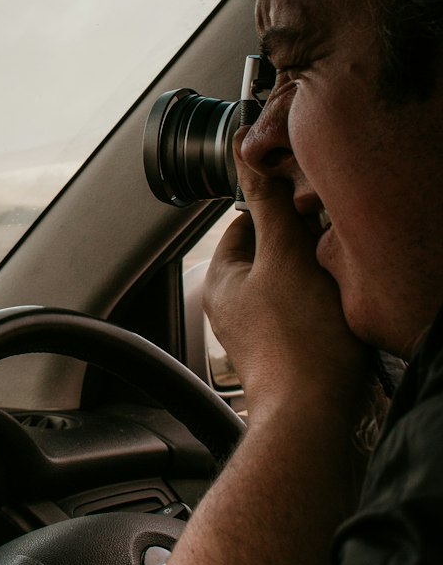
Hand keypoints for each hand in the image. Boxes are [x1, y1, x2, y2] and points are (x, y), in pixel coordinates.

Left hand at [204, 130, 370, 414]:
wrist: (316, 416)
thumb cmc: (298, 342)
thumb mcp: (284, 254)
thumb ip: (268, 201)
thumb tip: (244, 148)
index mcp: (222, 279)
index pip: (247, 221)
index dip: (281, 211)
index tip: (309, 212)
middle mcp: (236, 306)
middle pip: (275, 251)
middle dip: (305, 244)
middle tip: (328, 250)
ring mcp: (263, 332)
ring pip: (296, 282)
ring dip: (320, 275)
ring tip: (336, 284)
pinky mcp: (290, 352)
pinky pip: (310, 313)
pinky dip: (327, 306)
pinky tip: (342, 313)